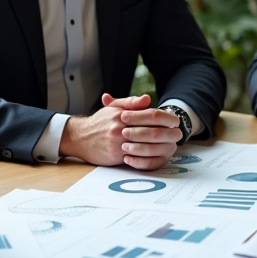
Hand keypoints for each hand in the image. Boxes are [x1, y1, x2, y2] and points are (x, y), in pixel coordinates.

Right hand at [61, 94, 181, 169]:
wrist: (79, 138)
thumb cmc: (99, 122)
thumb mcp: (113, 108)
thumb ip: (131, 103)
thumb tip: (148, 99)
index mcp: (123, 114)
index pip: (150, 115)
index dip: (166, 119)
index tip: (174, 122)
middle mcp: (121, 128)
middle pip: (151, 131)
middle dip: (167, 134)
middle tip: (177, 136)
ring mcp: (118, 143)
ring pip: (146, 146)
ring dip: (160, 147)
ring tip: (170, 146)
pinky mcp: (115, 156)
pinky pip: (136, 158)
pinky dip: (148, 157)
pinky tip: (156, 155)